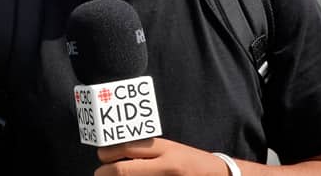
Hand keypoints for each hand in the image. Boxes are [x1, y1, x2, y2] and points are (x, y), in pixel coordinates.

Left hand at [95, 138, 230, 175]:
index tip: (102, 159)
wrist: (220, 175)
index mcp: (163, 148)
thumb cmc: (188, 162)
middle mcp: (165, 165)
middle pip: (122, 170)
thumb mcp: (168, 149)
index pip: (124, 148)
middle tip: (100, 174)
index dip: (106, 155)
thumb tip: (111, 153)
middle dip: (104, 173)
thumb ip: (143, 151)